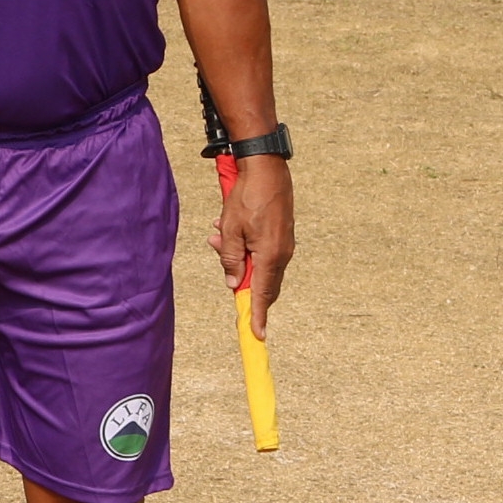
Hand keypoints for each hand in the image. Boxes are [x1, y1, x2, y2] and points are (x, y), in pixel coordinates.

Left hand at [214, 154, 293, 336]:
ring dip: (236, 256)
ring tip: (217, 237)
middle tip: (220, 256)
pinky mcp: (282, 234)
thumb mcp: (230, 230)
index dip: (257, 314)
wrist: (267, 169)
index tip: (256, 333)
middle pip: (261, 282)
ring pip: (258, 264)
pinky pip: (261, 250)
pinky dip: (244, 246)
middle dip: (238, 278)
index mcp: (270, 256)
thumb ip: (230, 259)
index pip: (262, 294)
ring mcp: (284, 244)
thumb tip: (233, 284)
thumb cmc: (247, 198)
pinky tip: (226, 229)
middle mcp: (282, 254)